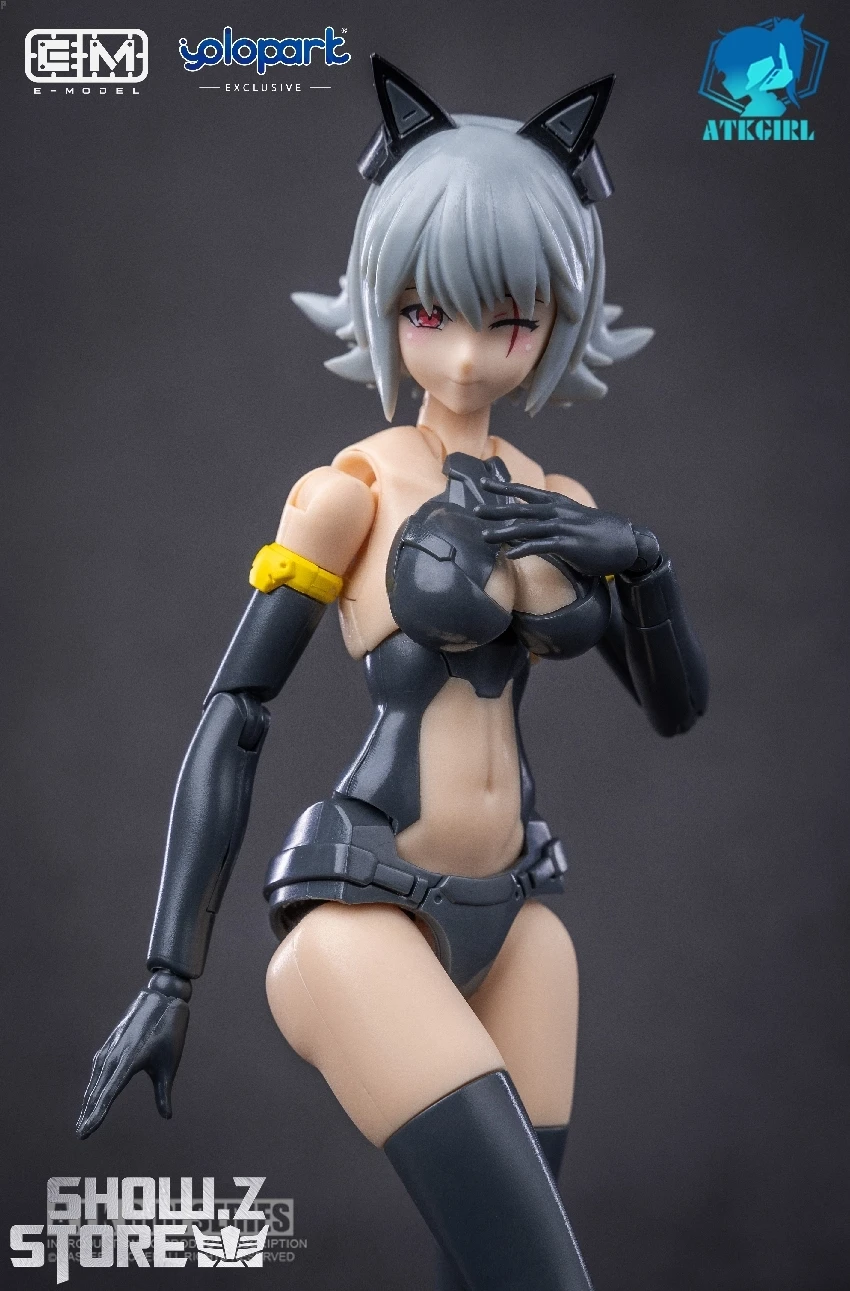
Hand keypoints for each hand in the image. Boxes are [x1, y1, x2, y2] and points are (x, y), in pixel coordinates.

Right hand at [76, 974, 189, 1138]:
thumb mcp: (170, 1064)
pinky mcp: (110, 1044)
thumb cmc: (169, 1032)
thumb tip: (167, 1116)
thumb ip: (164, 1092)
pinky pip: (98, 1069)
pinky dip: (93, 1085)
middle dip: (89, 1113)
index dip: (97, 1115)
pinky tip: (90, 1097)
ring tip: (83, 1121)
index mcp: (130, 1060)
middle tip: (81, 1134)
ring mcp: (111, 1048)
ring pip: (95, 1080)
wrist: (162, 999)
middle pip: (97, 1090)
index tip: (86, 1132)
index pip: (109, 1094)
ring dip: (88, 1101)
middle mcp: (116, 1055)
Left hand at [475, 480, 657, 576]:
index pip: (526, 492)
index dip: (505, 488)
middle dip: (496, 510)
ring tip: (484, 535)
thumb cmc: (599, 534)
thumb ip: (553, 521)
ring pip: (527, 527)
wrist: (627, 541)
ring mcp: (563, 527)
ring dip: (503, 531)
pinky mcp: (569, 544)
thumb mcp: (574, 521)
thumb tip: (532, 527)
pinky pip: (541, 545)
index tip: (485, 484)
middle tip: (474, 511)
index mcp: (558, 504)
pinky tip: (509, 554)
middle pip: (521, 508)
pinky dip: (524, 548)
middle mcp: (558, 512)